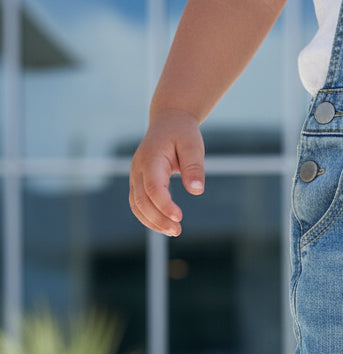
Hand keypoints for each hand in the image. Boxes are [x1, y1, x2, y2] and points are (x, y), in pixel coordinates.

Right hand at [129, 110, 205, 235]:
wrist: (168, 122)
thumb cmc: (182, 133)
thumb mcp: (193, 145)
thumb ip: (194, 167)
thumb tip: (196, 191)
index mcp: (151, 159)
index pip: (153, 187)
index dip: (164, 205)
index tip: (179, 217)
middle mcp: (138, 169)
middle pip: (142, 200)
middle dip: (158, 219)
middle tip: (177, 231)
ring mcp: (136, 176)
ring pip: (137, 205)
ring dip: (152, 222)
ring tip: (174, 231)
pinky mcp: (138, 183)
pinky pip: (138, 205)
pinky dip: (149, 218)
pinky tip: (166, 225)